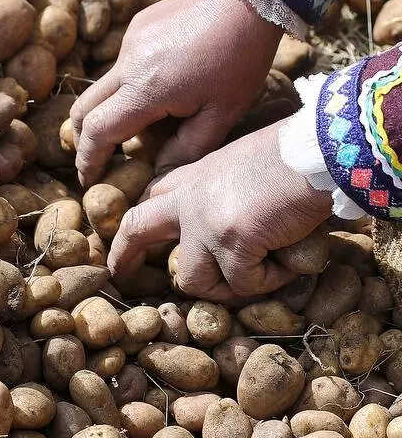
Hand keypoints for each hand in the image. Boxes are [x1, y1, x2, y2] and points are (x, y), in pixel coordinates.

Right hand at [70, 0, 282, 186]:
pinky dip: (127, 86)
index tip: (87, 179)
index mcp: (145, 91)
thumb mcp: (222, 114)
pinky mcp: (138, 28)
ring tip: (134, 128)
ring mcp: (129, 43)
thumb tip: (160, 172)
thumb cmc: (240, 58)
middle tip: (95, 160)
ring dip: (107, 112)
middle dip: (83, 139)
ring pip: (102, 88)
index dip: (87, 160)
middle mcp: (127, 66)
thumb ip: (187, 149)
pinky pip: (121, 65)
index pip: (98, 132)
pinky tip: (159, 88)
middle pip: (83, 110)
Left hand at [108, 124, 331, 302]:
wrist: (320, 151)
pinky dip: (272, 279)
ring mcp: (204, 221)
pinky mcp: (230, 242)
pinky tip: (291, 256)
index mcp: (190, 179)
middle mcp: (187, 200)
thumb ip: (216, 198)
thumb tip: (219, 241)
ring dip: (229, 286)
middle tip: (118, 276)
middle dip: (123, 257)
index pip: (148, 203)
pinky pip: (244, 284)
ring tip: (267, 268)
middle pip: (137, 229)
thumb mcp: (238, 170)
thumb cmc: (292, 159)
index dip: (133, 229)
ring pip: (193, 279)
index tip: (122, 248)